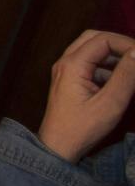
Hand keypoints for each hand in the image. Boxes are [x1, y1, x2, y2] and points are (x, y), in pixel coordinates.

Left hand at [37, 29, 134, 162]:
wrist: (59, 147)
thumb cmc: (82, 128)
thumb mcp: (110, 103)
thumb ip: (126, 76)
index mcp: (72, 65)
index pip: (102, 39)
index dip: (126, 43)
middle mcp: (65, 63)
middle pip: (93, 38)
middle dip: (119, 43)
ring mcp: (66, 71)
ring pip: (91, 50)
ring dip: (113, 54)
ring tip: (133, 69)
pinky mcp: (70, 81)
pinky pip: (90, 63)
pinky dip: (107, 66)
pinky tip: (122, 80)